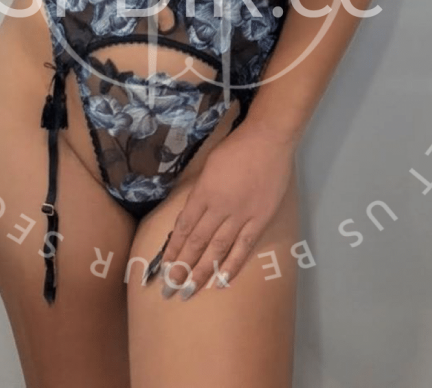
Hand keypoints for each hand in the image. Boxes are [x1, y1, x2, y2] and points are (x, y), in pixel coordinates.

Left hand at [159, 117, 298, 299]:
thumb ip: (200, 193)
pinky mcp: (260, 219)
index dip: (173, 249)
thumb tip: (191, 215)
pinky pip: (243, 247)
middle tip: (169, 289)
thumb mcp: (208, 166)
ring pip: (217, 249)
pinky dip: (231, 265)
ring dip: (202, 272)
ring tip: (188, 291)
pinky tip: (220, 281)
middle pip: (197, 243)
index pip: (183, 227)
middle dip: (182, 267)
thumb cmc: (235, 148)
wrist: (268, 140)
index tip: (163, 267)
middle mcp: (219, 208)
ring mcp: (241, 215)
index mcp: (203, 192)